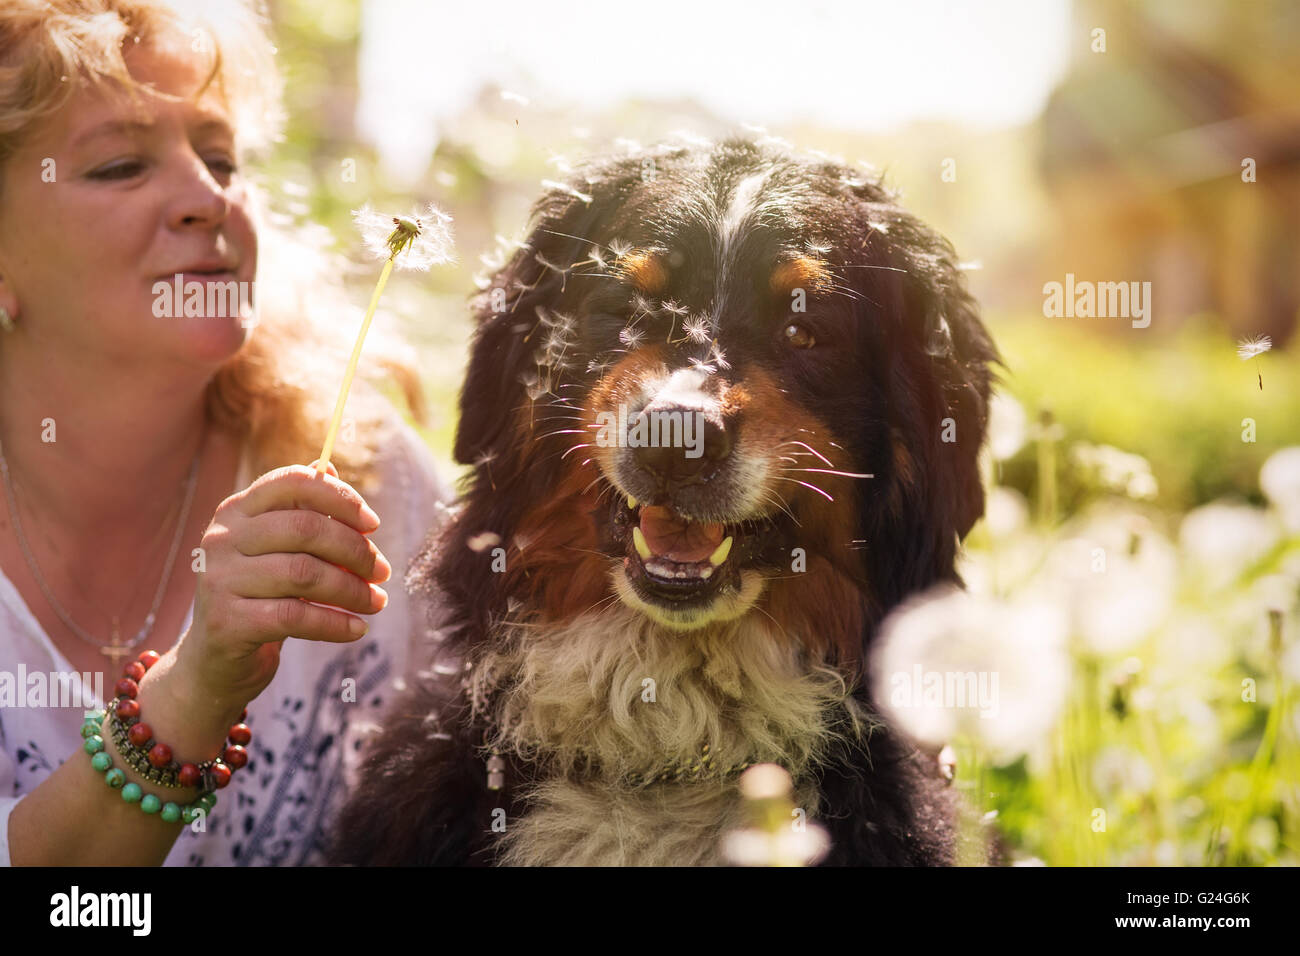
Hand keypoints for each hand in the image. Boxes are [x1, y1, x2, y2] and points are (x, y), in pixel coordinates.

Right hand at [171, 459, 391, 716]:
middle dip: (355, 550)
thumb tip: (331, 468)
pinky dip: (335, 623)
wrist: (215, 663)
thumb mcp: (279, 552)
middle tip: (381, 571)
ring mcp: (219, 580)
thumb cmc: (260, 598)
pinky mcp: (226, 623)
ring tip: (376, 602)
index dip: (339, 498)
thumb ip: (302, 513)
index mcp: (235, 511)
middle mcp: (220, 539)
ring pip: (305, 574)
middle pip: (305, 528)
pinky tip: (356, 629)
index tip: (373, 524)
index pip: (291, 483)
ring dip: (352, 590)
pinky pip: (296, 617)